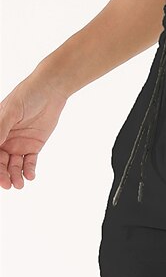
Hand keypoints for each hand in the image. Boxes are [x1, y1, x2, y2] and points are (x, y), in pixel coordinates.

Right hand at [0, 74, 67, 188]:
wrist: (50, 91)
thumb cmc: (26, 96)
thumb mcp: (11, 112)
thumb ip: (1, 129)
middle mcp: (4, 140)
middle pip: (0, 162)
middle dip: (2, 175)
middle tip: (7, 185)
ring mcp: (19, 143)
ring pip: (14, 165)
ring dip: (16, 175)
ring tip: (20, 185)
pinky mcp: (34, 145)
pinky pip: (30, 162)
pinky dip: (29, 170)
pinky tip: (30, 176)